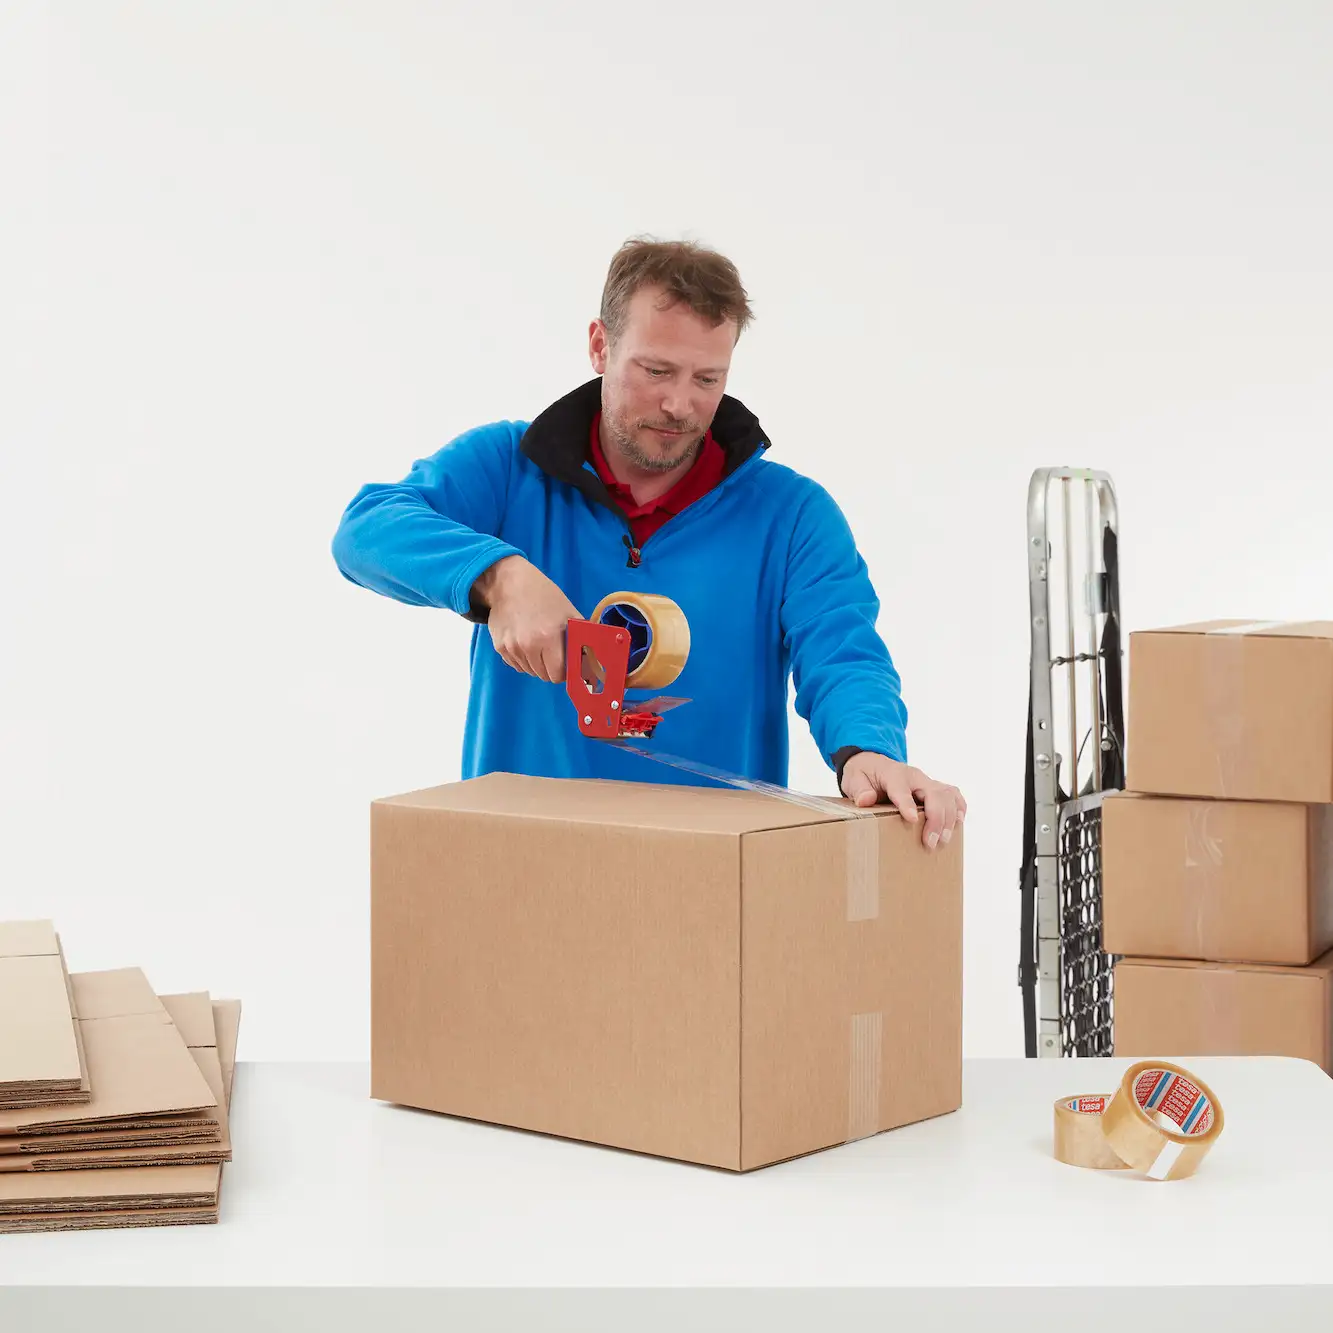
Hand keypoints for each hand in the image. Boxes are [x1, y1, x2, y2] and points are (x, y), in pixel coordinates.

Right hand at [474, 555, 581, 682]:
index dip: (563, 672)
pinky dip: (523, 660)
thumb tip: (593, 658)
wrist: (509, 583)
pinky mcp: (500, 648)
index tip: (565, 664)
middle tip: (553, 653)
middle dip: (551, 668)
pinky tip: (525, 643)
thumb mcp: (568, 612)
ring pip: (529, 671)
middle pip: (543, 675)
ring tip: (538, 645)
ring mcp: (512, 648)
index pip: (557, 674)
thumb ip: (580, 636)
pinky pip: (516, 665)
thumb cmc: (543, 595)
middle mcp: (528, 646)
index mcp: (549, 637)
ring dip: (536, 664)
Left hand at [840, 752, 965, 850]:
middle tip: (931, 843)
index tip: (912, 819)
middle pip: (934, 793)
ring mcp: (926, 781)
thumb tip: (865, 800)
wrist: (871, 763)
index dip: (907, 804)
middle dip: (936, 819)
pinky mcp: (933, 788)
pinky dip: (959, 808)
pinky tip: (958, 823)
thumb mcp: (854, 779)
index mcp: (893, 774)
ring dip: (949, 818)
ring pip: (947, 795)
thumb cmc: (863, 774)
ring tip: (944, 840)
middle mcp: (914, 776)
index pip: (902, 788)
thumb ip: (859, 789)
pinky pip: (952, 794)